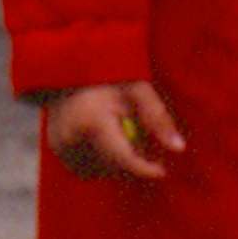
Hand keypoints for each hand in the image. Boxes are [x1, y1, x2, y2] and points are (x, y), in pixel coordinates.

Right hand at [45, 80, 183, 180]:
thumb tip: (179, 148)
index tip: (162, 171)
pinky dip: (102, 157)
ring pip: (103, 170)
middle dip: (133, 160)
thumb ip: (158, 119)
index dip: (145, 169)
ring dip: (118, 160)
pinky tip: (103, 134)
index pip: (123, 159)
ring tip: (121, 129)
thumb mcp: (138, 90)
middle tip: (144, 140)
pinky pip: (89, 167)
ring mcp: (61, 147)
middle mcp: (71, 139)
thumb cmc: (109, 75)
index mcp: (92, 122)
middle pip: (114, 168)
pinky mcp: (58, 151)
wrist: (69, 67)